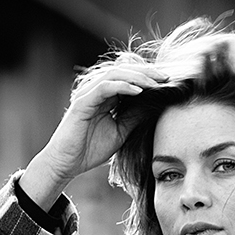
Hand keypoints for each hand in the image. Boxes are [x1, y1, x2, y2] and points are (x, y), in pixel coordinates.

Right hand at [21, 61, 169, 209]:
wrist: (67, 164)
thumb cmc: (90, 149)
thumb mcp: (121, 131)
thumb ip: (135, 117)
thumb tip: (155, 106)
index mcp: (105, 97)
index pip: (127, 78)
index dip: (147, 77)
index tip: (168, 82)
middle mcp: (95, 91)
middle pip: (123, 71)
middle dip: (146, 72)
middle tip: (166, 77)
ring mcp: (87, 95)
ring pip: (114, 74)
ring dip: (137, 76)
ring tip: (155, 83)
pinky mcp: (82, 103)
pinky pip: (104, 88)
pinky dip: (122, 86)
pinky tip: (138, 91)